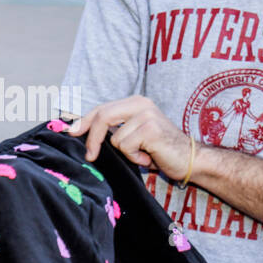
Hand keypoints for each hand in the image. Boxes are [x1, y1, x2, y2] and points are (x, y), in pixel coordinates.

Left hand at [68, 96, 195, 181]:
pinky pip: (126, 147)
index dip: (84, 121)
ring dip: (126, 154)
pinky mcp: (151, 128)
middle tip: (90, 156)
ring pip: (115, 139)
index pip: (102, 109)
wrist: (190, 159)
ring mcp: (146, 115)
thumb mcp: (134, 136)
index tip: (71, 132)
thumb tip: (83, 134)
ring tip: (143, 154)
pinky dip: (135, 158)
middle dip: (92, 138)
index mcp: (135, 103)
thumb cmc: (160, 151)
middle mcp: (140, 104)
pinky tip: (149, 157)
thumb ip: (115, 131)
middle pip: (103, 116)